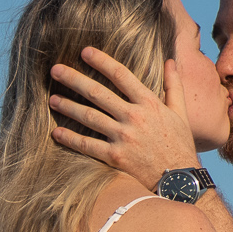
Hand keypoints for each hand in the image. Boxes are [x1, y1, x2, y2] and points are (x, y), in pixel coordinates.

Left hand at [47, 48, 199, 190]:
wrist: (179, 180)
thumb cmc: (179, 144)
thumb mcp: (180, 112)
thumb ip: (174, 85)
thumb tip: (171, 60)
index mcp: (149, 103)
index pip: (121, 75)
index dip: (101, 61)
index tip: (84, 52)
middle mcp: (134, 117)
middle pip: (98, 93)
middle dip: (74, 79)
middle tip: (55, 70)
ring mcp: (123, 137)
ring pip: (89, 117)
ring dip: (68, 107)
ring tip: (52, 99)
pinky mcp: (115, 157)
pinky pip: (88, 145)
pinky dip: (70, 138)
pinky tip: (56, 132)